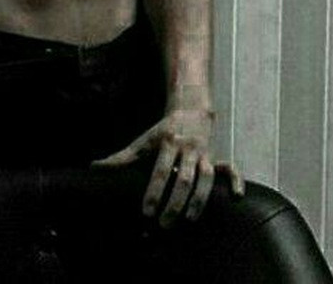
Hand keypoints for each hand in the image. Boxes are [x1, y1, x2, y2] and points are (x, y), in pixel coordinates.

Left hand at [91, 107, 244, 226]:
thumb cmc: (162, 131)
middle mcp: (188, 148)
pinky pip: (231, 169)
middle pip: (184, 178)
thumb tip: (95, 167)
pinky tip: (237, 197)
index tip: (146, 211)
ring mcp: (204, 153)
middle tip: (165, 223)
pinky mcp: (217, 156)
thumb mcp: (142, 141)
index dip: (154, 191)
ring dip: (200, 199)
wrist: (190, 109)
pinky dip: (236, 181)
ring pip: (207, 177)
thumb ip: (121, 157)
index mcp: (168, 143)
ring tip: (189, 219)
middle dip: (174, 202)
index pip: (161, 171)